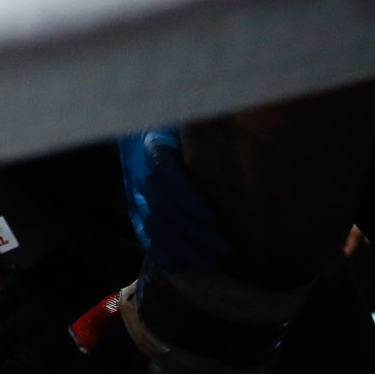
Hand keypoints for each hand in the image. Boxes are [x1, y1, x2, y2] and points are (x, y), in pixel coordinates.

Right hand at [118, 127, 239, 275]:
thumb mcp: (194, 113)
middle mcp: (139, 165)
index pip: (161, 170)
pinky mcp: (138, 205)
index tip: (209, 216)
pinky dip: (161, 250)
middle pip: (159, 203)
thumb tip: (239, 108)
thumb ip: (209, 114)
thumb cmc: (190, 119)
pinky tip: (181, 265)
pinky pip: (144, 232)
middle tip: (227, 249)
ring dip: (182, 246)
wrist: (155, 119)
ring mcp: (135, 187)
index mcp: (153, 138)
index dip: (182, 195)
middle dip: (191, 231)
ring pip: (152, 221)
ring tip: (215, 263)